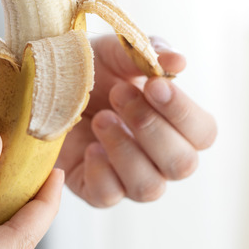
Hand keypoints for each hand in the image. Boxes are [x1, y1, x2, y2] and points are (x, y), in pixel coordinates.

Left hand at [56, 35, 216, 206]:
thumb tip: (178, 60)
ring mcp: (130, 179)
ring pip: (149, 187)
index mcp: (177, 126)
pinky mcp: (96, 190)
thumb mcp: (116, 52)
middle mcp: (160, 158)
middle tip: (119, 94)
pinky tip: (89, 146)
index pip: (203, 133)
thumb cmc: (91, 68)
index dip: (183, 112)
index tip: (153, 85)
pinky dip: (100, 171)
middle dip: (150, 126)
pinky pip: (109, 196)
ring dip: (125, 149)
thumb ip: (148, 52)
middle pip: (182, 164)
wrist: (44, 85)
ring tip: (100, 118)